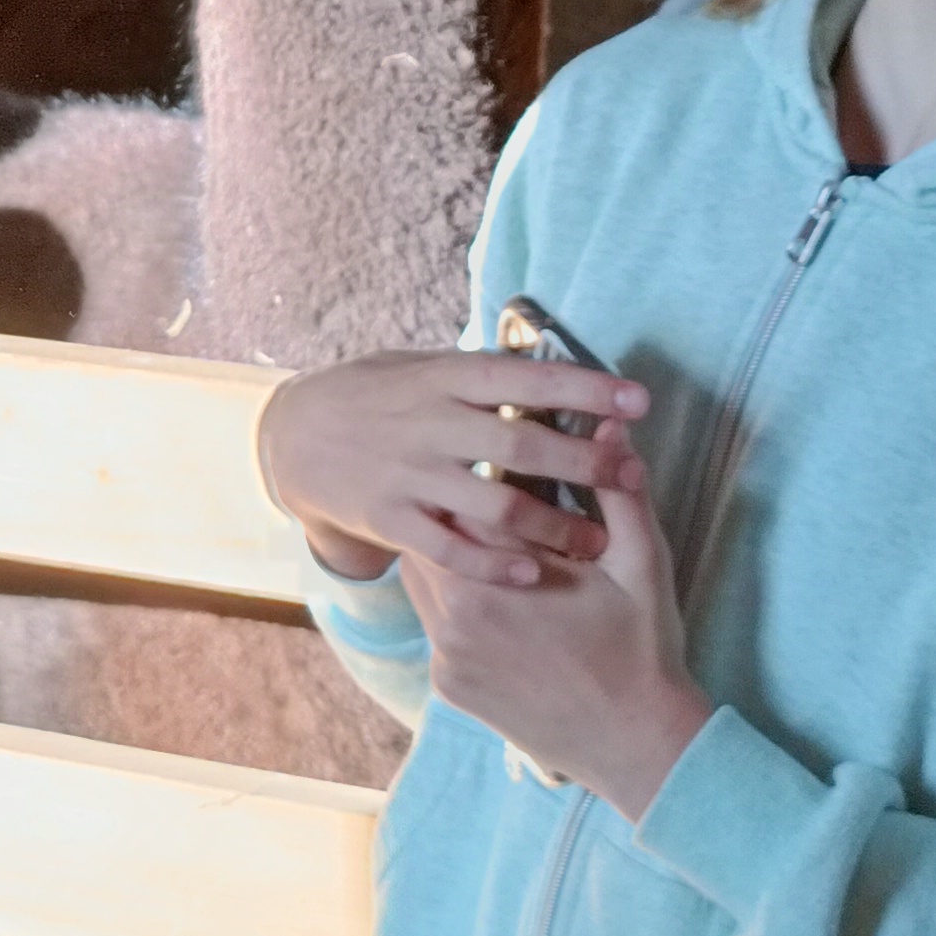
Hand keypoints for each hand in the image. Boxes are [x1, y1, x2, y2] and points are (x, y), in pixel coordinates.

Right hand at [258, 348, 650, 582]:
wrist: (295, 437)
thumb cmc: (375, 395)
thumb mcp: (422, 366)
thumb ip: (480, 374)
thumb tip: (554, 364)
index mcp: (445, 377)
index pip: (528, 377)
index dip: (587, 387)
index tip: (640, 399)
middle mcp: (431, 423)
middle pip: (523, 443)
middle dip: (586, 460)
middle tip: (634, 474)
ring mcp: (409, 473)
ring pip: (495, 504)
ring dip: (554, 524)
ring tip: (597, 540)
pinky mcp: (390, 519)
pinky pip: (450, 548)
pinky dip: (494, 563)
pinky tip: (533, 571)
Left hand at [401, 455, 709, 820]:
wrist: (635, 746)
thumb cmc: (641, 650)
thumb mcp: (641, 562)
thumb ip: (618, 491)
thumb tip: (610, 426)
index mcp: (495, 576)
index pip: (462, 498)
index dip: (483, 478)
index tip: (506, 470)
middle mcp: (453, 616)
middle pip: (431, 536)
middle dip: (461, 517)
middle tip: (498, 509)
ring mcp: (445, 656)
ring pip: (424, 580)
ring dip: (454, 560)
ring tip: (497, 553)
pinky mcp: (447, 687)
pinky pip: (435, 627)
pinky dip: (457, 608)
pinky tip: (498, 607)